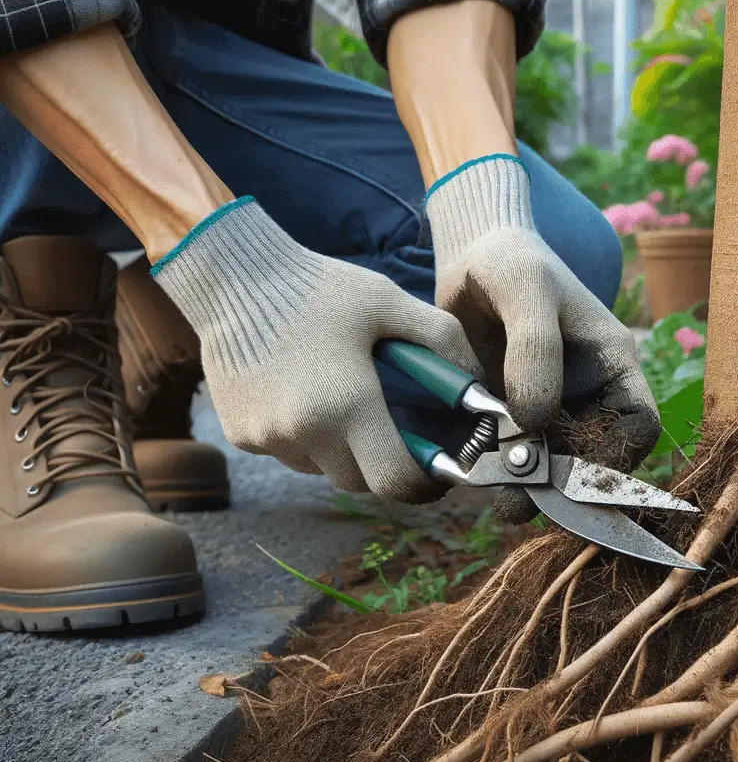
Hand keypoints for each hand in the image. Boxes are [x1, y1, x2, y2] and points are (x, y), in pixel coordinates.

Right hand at [152, 198, 482, 501]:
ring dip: (340, 448)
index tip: (438, 473)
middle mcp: (304, 433)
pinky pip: (288, 452)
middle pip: (361, 480)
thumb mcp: (391, 303)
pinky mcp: (240, 436)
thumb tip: (480, 389)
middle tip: (389, 425)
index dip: (423, 484)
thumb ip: (444, 345)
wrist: (232, 277)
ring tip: (337, 393)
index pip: (395, 481)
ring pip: (323, 469)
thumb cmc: (319, 287)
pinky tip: (300, 390)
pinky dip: (304, 435)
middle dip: (383, 461)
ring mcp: (268, 438)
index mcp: (348, 405)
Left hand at [426, 158, 660, 522]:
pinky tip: (474, 474)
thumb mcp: (526, 287)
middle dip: (564, 484)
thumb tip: (535, 419)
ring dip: (527, 487)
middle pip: (592, 459)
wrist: (470, 261)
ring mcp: (546, 412)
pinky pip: (508, 458)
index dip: (619, 456)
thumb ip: (535, 347)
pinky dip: (494, 472)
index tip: (578, 472)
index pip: (638, 426)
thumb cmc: (511, 262)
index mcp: (613, 366)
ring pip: (549, 467)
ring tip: (501, 502)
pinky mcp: (507, 421)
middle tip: (527, 499)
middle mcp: (586, 396)